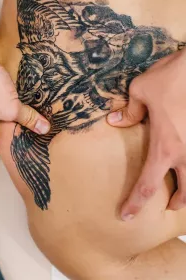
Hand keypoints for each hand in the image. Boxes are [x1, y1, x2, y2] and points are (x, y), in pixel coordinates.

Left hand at [107, 49, 185, 219]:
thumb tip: (115, 121)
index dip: (135, 203)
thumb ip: (130, 111)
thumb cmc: (170, 78)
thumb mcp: (140, 92)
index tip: (126, 216)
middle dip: (178, 202)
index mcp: (165, 147)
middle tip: (169, 207)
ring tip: (185, 192)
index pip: (147, 184)